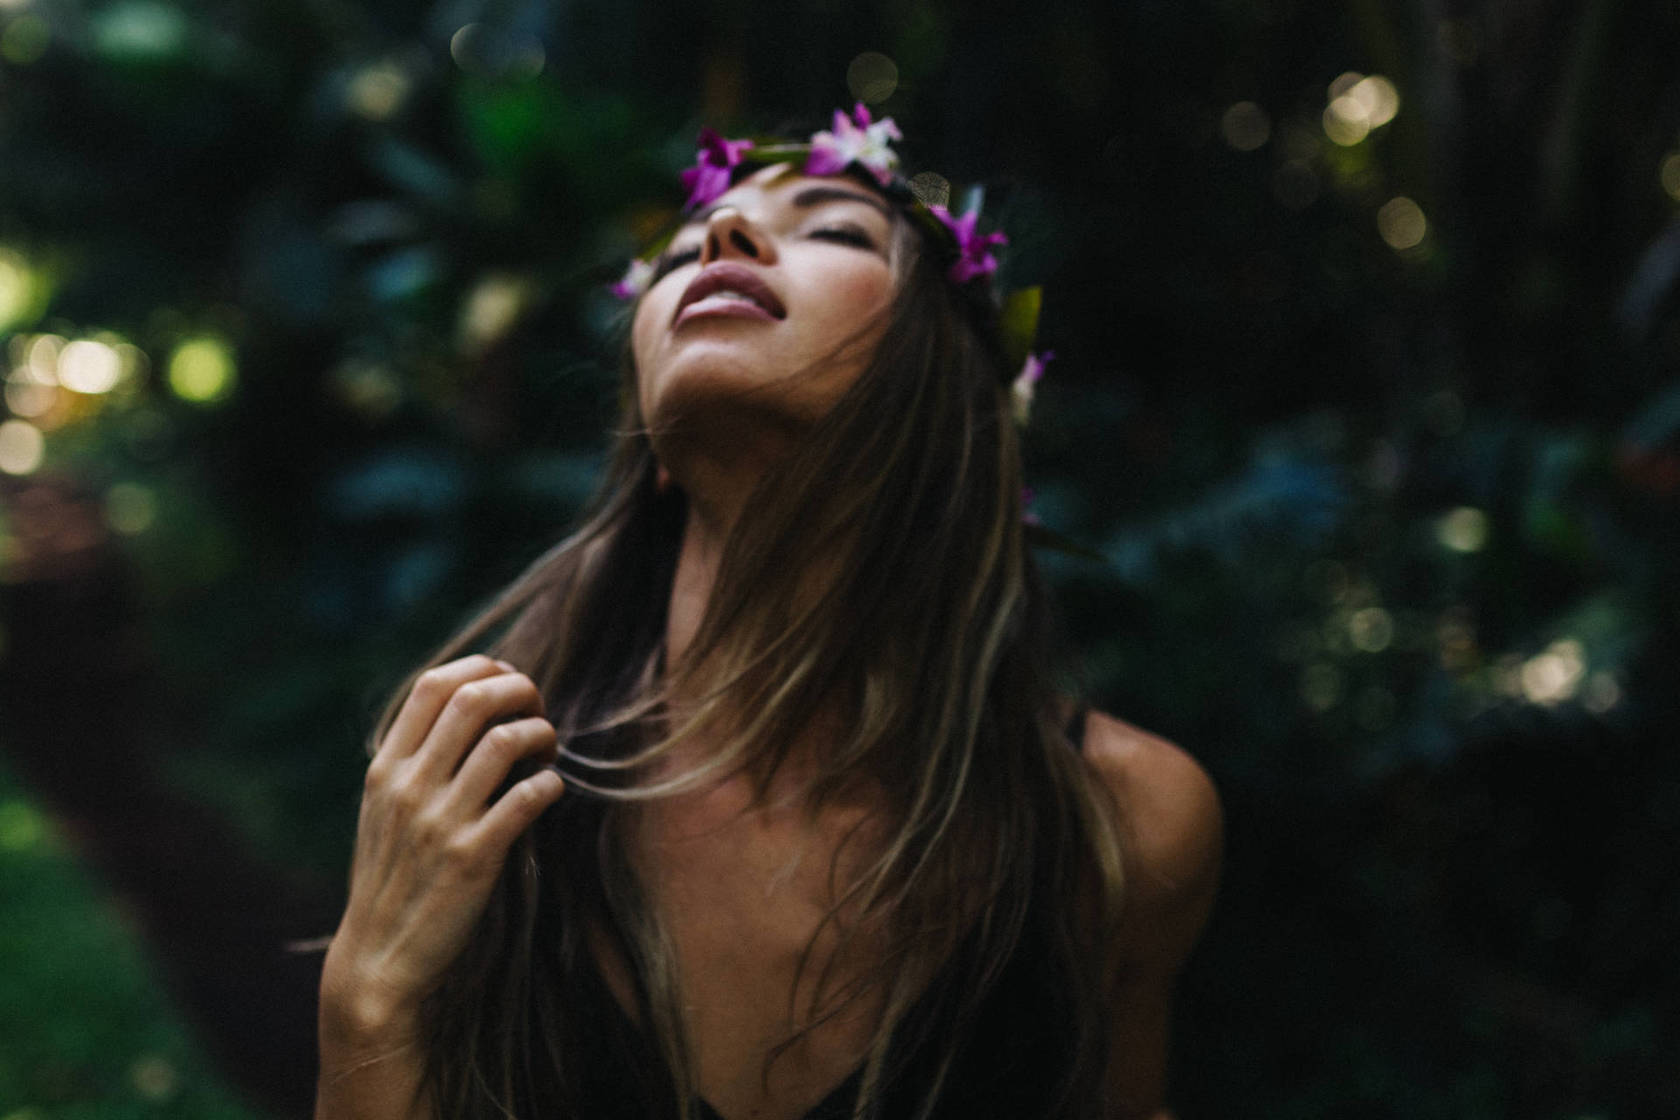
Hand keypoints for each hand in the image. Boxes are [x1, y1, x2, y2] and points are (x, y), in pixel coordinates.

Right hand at [320, 655, 564, 1041]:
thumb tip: (472, 709)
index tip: (509, 682)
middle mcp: (409, 787)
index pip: (433, 685)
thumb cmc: (393, 879)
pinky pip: (527, 798)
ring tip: (549, 750)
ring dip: (542, 734)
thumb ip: (416, 761)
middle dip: (520, 690)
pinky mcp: (473, 858)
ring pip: (505, 742)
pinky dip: (551, 784)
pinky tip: (551, 792)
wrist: (379, 960)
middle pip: (473, 699)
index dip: (482, 669)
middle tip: (539, 710)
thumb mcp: (385, 811)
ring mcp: (440, 822)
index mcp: (386, 769)